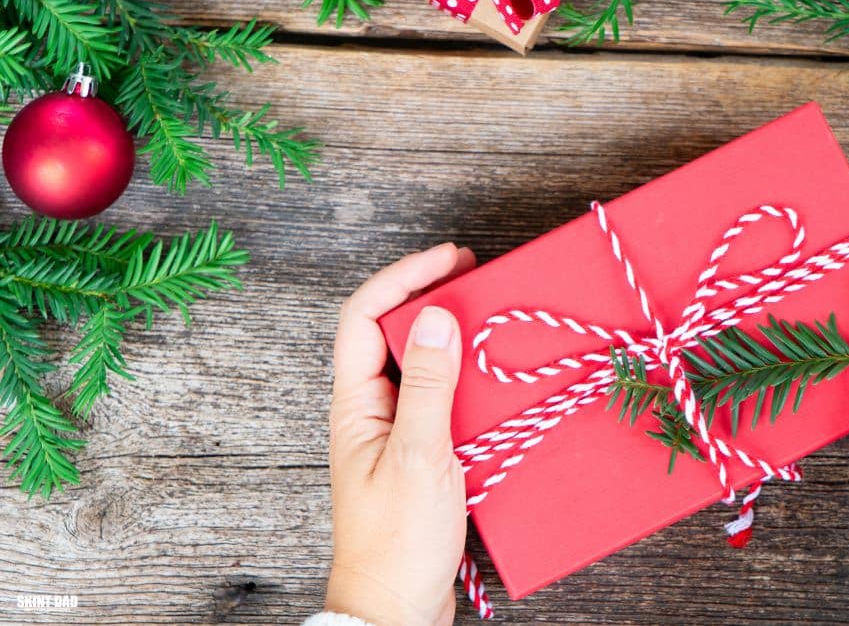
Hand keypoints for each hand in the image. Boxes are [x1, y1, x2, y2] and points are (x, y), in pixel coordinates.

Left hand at [325, 243, 475, 625]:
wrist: (395, 608)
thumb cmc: (398, 542)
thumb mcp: (420, 457)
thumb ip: (429, 387)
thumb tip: (438, 318)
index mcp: (355, 405)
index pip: (365, 317)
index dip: (404, 278)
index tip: (450, 258)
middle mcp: (371, 411)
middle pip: (391, 331)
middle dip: (429, 295)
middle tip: (474, 274)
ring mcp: (394, 431)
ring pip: (418, 363)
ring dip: (449, 335)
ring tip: (488, 315)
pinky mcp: (420, 453)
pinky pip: (438, 397)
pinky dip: (463, 376)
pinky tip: (491, 376)